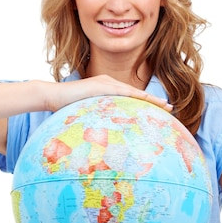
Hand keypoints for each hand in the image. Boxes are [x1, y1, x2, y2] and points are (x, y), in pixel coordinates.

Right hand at [44, 75, 172, 112]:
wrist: (51, 96)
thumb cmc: (65, 109)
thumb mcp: (85, 115)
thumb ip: (96, 122)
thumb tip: (103, 139)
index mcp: (107, 91)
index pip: (130, 98)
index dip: (146, 104)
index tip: (160, 112)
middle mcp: (109, 84)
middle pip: (136, 94)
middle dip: (153, 101)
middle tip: (170, 109)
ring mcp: (105, 83)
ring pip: (133, 92)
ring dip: (149, 98)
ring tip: (164, 106)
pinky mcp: (100, 85)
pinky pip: (121, 91)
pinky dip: (135, 95)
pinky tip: (146, 99)